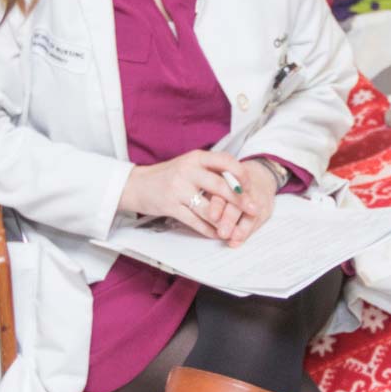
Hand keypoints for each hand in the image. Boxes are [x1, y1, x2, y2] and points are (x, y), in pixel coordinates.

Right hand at [119, 150, 249, 239]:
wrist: (136, 185)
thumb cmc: (168, 176)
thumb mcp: (189, 165)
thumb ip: (211, 171)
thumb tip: (241, 185)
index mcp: (196, 157)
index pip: (225, 161)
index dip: (241, 174)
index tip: (250, 186)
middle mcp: (188, 170)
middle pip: (220, 186)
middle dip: (240, 200)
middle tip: (254, 210)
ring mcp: (178, 188)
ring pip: (209, 208)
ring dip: (225, 221)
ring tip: (236, 228)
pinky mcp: (170, 206)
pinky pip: (195, 221)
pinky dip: (209, 230)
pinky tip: (218, 234)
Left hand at [212, 157, 279, 246]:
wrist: (261, 177)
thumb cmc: (232, 183)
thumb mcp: (220, 183)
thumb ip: (211, 197)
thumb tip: (201, 214)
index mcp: (230, 178)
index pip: (224, 191)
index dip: (218, 204)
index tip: (211, 216)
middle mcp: (246, 187)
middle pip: (238, 204)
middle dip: (230, 219)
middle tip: (222, 233)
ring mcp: (258, 198)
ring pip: (251, 214)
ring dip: (241, 229)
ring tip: (233, 239)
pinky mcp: (267, 208)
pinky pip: (258, 221)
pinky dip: (247, 232)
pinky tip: (238, 241)